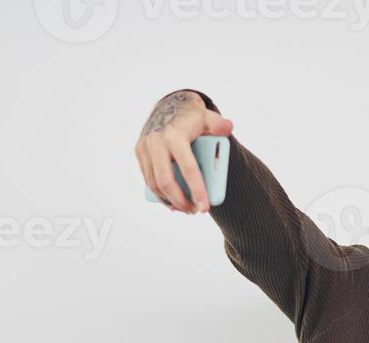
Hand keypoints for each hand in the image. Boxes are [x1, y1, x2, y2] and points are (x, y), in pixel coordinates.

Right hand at [135, 90, 233, 213]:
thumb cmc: (191, 117)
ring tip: (186, 209)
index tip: (205, 207)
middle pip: (166, 181)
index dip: (197, 189)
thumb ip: (219, 124)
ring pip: (154, 184)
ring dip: (170, 201)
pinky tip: (172, 203)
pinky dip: (160, 194)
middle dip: (181, 201)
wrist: (168, 105)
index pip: (187, 167)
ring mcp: (145, 147)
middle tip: (195, 211)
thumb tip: (228, 127)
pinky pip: (148, 179)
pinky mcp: (139, 152)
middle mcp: (156, 141)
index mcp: (175, 135)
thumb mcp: (207, 117)